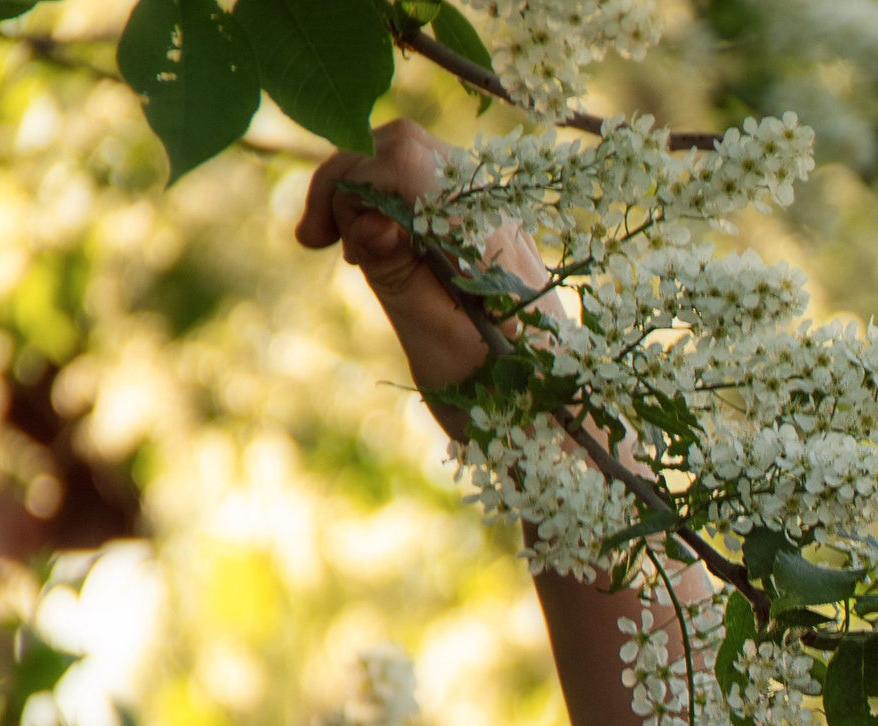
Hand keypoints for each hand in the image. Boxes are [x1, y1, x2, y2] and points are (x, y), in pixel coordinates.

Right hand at [294, 119, 488, 394]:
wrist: (564, 425)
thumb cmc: (501, 398)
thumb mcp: (436, 343)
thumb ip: (398, 275)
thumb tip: (364, 215)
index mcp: (485, 238)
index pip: (404, 162)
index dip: (346, 183)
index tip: (314, 240)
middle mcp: (500, 214)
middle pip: (407, 147)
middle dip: (351, 180)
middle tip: (318, 241)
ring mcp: (500, 218)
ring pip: (417, 161)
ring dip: (369, 191)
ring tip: (347, 252)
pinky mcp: (492, 230)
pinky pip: (434, 189)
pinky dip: (393, 204)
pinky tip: (379, 249)